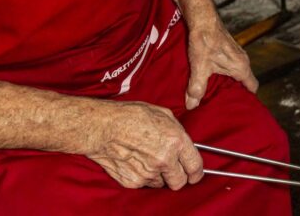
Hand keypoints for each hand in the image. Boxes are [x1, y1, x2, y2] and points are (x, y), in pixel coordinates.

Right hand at [84, 100, 202, 189]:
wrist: (102, 127)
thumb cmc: (131, 116)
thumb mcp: (163, 115)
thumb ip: (178, 132)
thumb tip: (185, 144)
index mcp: (176, 142)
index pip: (195, 167)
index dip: (196, 173)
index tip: (194, 174)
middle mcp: (164, 160)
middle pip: (180, 182)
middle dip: (178, 177)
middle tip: (172, 169)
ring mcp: (148, 173)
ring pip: (162, 183)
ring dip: (159, 176)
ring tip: (148, 159)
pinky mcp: (133, 182)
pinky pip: (145, 184)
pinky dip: (144, 176)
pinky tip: (136, 161)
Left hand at [185, 19, 258, 109]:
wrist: (202, 18)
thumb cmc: (205, 40)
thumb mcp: (200, 67)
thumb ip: (197, 88)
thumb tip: (192, 105)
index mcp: (241, 67)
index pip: (252, 87)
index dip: (247, 99)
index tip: (239, 108)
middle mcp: (242, 60)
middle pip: (244, 82)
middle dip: (234, 93)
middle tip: (223, 104)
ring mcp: (236, 54)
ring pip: (235, 73)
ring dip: (227, 82)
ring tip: (214, 93)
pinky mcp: (227, 49)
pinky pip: (229, 66)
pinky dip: (222, 73)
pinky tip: (209, 76)